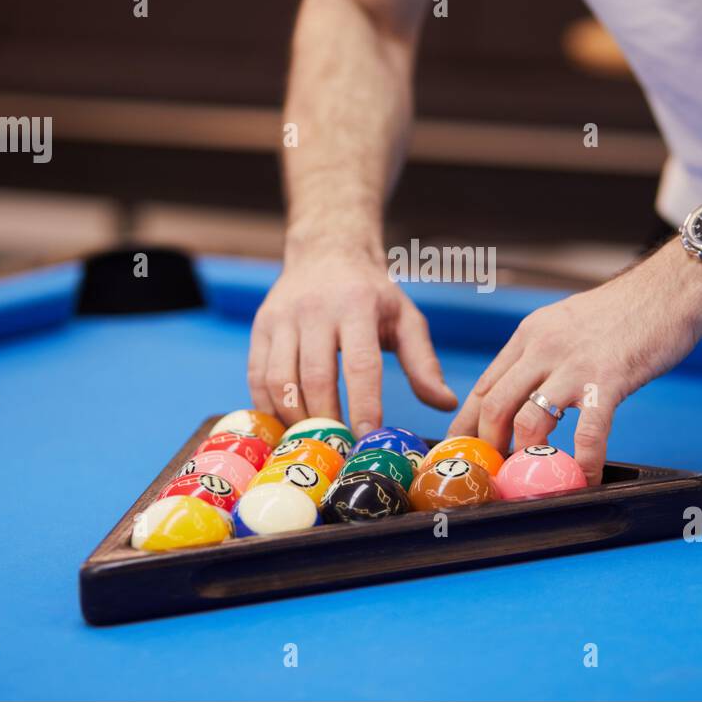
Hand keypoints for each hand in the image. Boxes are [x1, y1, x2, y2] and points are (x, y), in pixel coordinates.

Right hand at [248, 248, 457, 437]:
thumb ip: (424, 363)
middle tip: (340, 449)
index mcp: (357, 306)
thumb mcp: (405, 319)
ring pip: (280, 380)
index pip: (360, 364)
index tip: (368, 438)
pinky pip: (257, 376)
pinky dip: (269, 407)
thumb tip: (445, 404)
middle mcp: (315, 310)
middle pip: (315, 377)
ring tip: (314, 440)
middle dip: (327, 421)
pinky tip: (287, 424)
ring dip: (295, 419)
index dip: (364, 405)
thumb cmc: (371, 293)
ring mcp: (282, 318)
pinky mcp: (261, 327)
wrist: (327, 252)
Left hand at [447, 243, 701, 483]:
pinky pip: (587, 433)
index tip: (463, 451)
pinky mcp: (608, 380)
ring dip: (525, 456)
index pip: (484, 385)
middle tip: (493, 473)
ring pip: (528, 419)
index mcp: (529, 336)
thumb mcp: (565, 325)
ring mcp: (574, 365)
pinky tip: (586, 480)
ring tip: (530, 479)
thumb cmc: (624, 311)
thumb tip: (525, 393)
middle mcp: (542, 348)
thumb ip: (542, 356)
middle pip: (494, 405)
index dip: (468, 424)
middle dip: (488, 447)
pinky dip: (584, 463)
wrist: (669, 289)